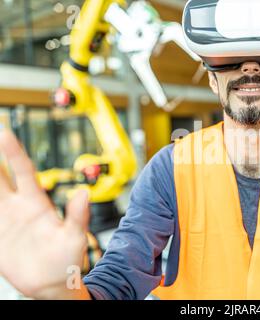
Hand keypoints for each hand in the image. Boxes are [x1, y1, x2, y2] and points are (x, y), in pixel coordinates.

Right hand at [0, 129, 90, 298]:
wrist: (52, 284)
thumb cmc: (67, 259)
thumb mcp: (74, 238)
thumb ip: (77, 217)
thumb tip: (84, 193)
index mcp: (37, 203)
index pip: (23, 170)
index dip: (13, 151)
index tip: (3, 132)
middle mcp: (18, 206)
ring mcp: (4, 220)